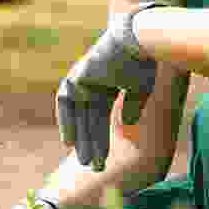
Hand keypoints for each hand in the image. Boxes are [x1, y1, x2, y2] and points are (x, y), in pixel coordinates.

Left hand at [56, 11, 157, 170]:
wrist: (137, 40)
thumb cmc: (143, 61)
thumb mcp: (141, 89)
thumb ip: (133, 105)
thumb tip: (129, 124)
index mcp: (107, 85)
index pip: (100, 117)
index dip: (100, 139)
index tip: (101, 160)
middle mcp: (91, 83)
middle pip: (88, 120)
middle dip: (92, 143)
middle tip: (94, 167)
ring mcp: (82, 80)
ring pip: (78, 116)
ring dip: (81, 138)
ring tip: (85, 161)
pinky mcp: (77, 77)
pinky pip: (66, 104)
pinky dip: (66, 121)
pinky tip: (68, 141)